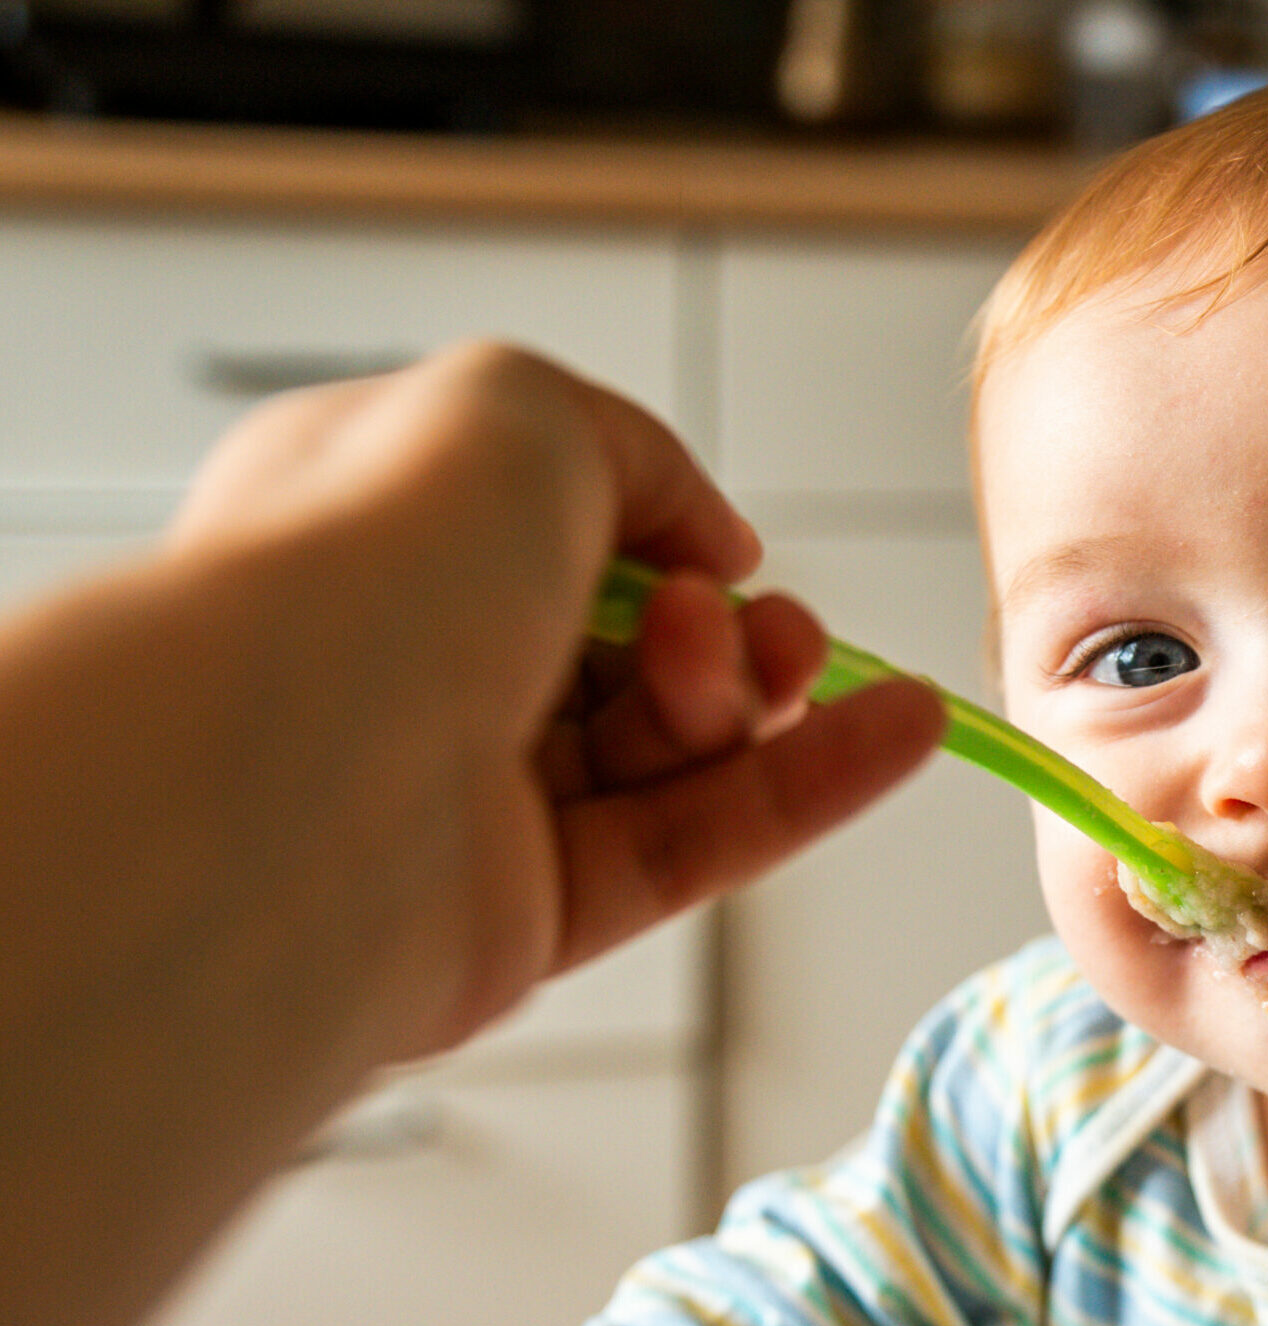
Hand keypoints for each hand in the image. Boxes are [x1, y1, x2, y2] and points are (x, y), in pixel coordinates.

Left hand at [167, 340, 946, 1057]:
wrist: (306, 773)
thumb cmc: (369, 568)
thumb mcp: (523, 410)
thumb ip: (635, 453)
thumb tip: (706, 541)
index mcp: (373, 532)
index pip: (551, 533)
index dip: (656, 536)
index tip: (712, 545)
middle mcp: (412, 667)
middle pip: (625, 649)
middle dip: (720, 626)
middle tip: (739, 622)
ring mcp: (469, 798)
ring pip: (667, 748)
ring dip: (764, 697)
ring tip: (800, 666)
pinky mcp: (526, 914)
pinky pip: (697, 843)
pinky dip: (809, 789)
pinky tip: (903, 732)